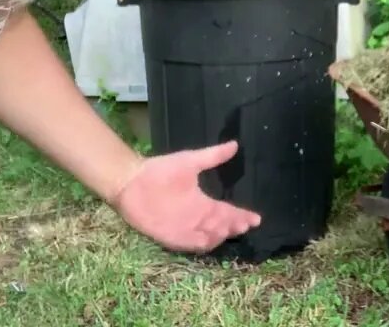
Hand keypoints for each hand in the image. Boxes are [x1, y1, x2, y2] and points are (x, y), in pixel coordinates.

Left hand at [112, 140, 260, 252]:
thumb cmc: (161, 170)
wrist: (132, 179)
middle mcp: (196, 218)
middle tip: (243, 223)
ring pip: (207, 238)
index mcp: (203, 203)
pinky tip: (208, 239)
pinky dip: (198, 243)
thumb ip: (213, 156)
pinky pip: (186, 244)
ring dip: (219, 235)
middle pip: (221, 227)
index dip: (241, 216)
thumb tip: (235, 144)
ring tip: (228, 228)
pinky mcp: (168, 235)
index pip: (227, 212)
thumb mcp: (191, 161)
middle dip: (234, 226)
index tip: (256, 218)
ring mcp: (182, 228)